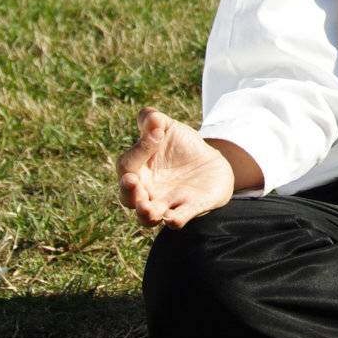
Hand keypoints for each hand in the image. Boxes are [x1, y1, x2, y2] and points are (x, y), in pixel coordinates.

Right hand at [116, 108, 234, 229]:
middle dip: (129, 192)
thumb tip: (150, 117)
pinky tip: (173, 219)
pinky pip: (178, 219)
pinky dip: (176, 219)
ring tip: (148, 209)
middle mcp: (145, 192)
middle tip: (131, 182)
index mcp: (136, 170)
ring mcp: (165, 203)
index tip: (159, 133)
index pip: (127, 164)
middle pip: (128, 198)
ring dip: (146, 214)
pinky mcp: (188, 209)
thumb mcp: (168, 127)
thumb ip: (153, 120)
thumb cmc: (180, 145)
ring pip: (148, 217)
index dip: (140, 149)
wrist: (210, 162)